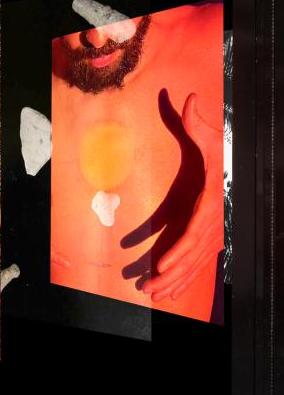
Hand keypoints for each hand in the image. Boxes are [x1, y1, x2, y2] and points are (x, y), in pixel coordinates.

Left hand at [141, 93, 224, 301]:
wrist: (245, 173)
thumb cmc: (227, 156)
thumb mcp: (214, 141)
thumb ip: (197, 124)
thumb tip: (187, 99)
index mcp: (212, 203)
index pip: (196, 230)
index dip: (181, 249)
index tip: (163, 262)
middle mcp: (216, 224)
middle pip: (193, 255)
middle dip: (172, 274)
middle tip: (149, 288)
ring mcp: (216, 234)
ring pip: (195, 264)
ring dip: (174, 281)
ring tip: (153, 295)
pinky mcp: (212, 240)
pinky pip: (198, 264)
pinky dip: (183, 279)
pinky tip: (167, 293)